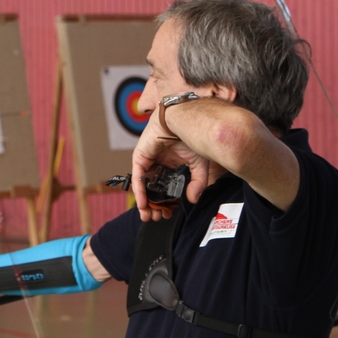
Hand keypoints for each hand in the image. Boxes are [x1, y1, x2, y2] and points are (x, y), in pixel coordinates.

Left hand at [131, 105, 224, 220]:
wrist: (184, 119)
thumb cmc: (191, 136)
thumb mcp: (199, 165)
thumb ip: (197, 183)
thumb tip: (192, 201)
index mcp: (172, 168)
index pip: (167, 191)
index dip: (168, 204)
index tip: (171, 214)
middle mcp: (159, 166)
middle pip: (154, 191)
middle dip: (155, 207)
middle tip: (158, 218)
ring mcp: (149, 162)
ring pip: (144, 187)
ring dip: (145, 203)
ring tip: (149, 216)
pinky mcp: (140, 157)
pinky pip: (138, 177)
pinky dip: (139, 192)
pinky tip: (143, 204)